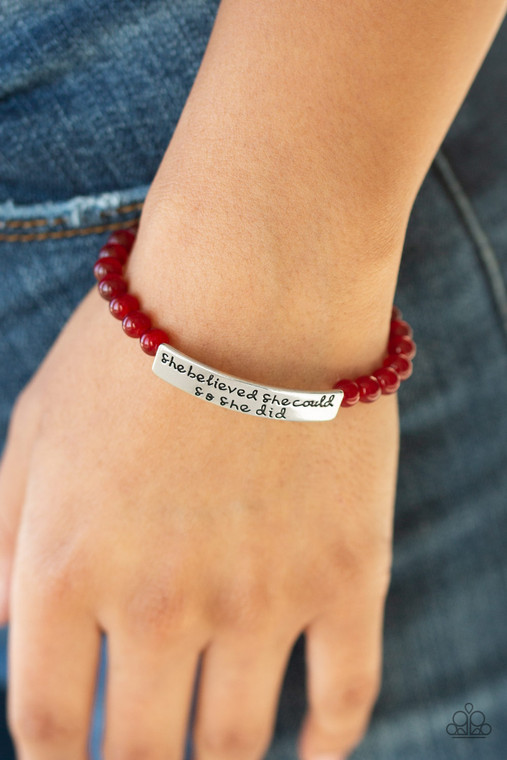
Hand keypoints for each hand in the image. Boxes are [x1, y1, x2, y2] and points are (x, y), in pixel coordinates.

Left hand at [0, 203, 398, 759]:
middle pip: (140, 754)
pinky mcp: (347, 577)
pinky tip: (314, 752)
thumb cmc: (134, 350)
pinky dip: (328, 744)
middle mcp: (158, 606)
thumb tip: (6, 633)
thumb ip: (3, 545)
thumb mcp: (31, 435)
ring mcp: (262, 599)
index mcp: (66, 574)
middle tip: (147, 757)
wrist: (254, 285)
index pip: (45, 729)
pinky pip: (346, 697)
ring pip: (238, 744)